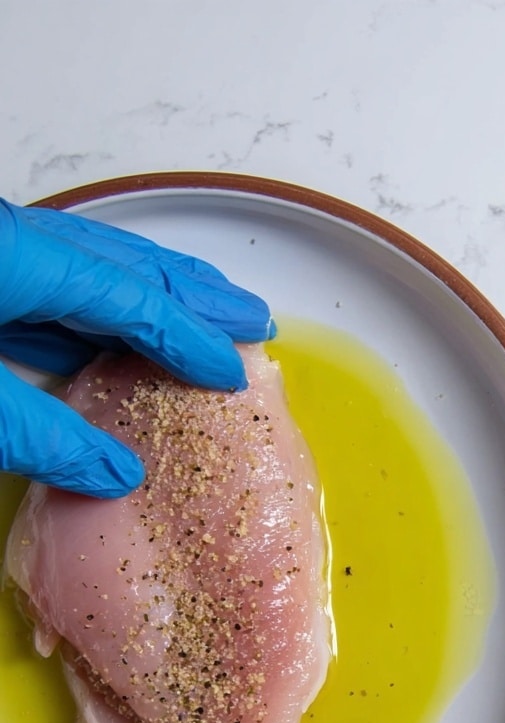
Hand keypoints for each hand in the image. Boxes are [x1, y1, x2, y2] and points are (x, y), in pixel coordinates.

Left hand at [0, 199, 273, 496]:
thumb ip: (44, 438)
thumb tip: (118, 475)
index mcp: (21, 258)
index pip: (133, 299)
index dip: (190, 338)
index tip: (234, 372)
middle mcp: (16, 240)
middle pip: (127, 263)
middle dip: (197, 293)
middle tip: (254, 318)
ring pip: (94, 264)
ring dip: (155, 293)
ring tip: (208, 313)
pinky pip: (53, 280)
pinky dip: (98, 307)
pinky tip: (115, 337)